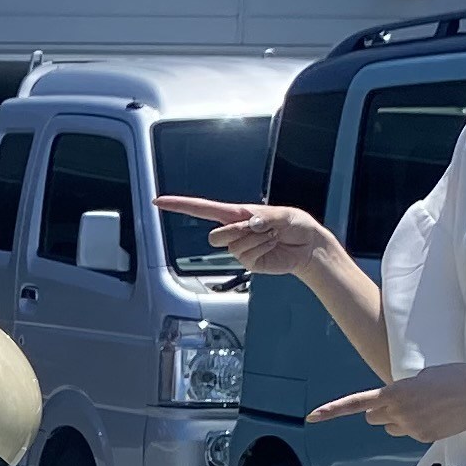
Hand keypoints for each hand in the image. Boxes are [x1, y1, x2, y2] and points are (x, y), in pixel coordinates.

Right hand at [160, 196, 339, 281]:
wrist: (307, 246)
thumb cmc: (295, 224)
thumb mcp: (282, 214)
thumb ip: (263, 217)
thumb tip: (247, 224)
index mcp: (236, 213)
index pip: (202, 209)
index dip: (179, 205)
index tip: (158, 202)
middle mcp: (234, 231)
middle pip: (216, 237)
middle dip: (236, 233)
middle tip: (260, 228)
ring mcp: (239, 249)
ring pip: (233, 248)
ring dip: (256, 240)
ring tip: (272, 236)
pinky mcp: (248, 263)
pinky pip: (246, 257)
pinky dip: (262, 250)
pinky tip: (272, 246)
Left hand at [312, 363, 465, 440]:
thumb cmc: (454, 377)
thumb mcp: (421, 376)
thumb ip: (400, 390)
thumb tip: (393, 403)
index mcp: (395, 392)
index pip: (357, 403)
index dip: (332, 411)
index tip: (312, 417)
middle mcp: (399, 412)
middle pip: (373, 418)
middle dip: (380, 412)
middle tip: (401, 402)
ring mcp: (411, 427)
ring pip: (391, 428)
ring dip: (399, 420)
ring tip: (425, 408)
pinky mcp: (424, 438)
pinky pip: (410, 434)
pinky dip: (419, 427)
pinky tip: (438, 416)